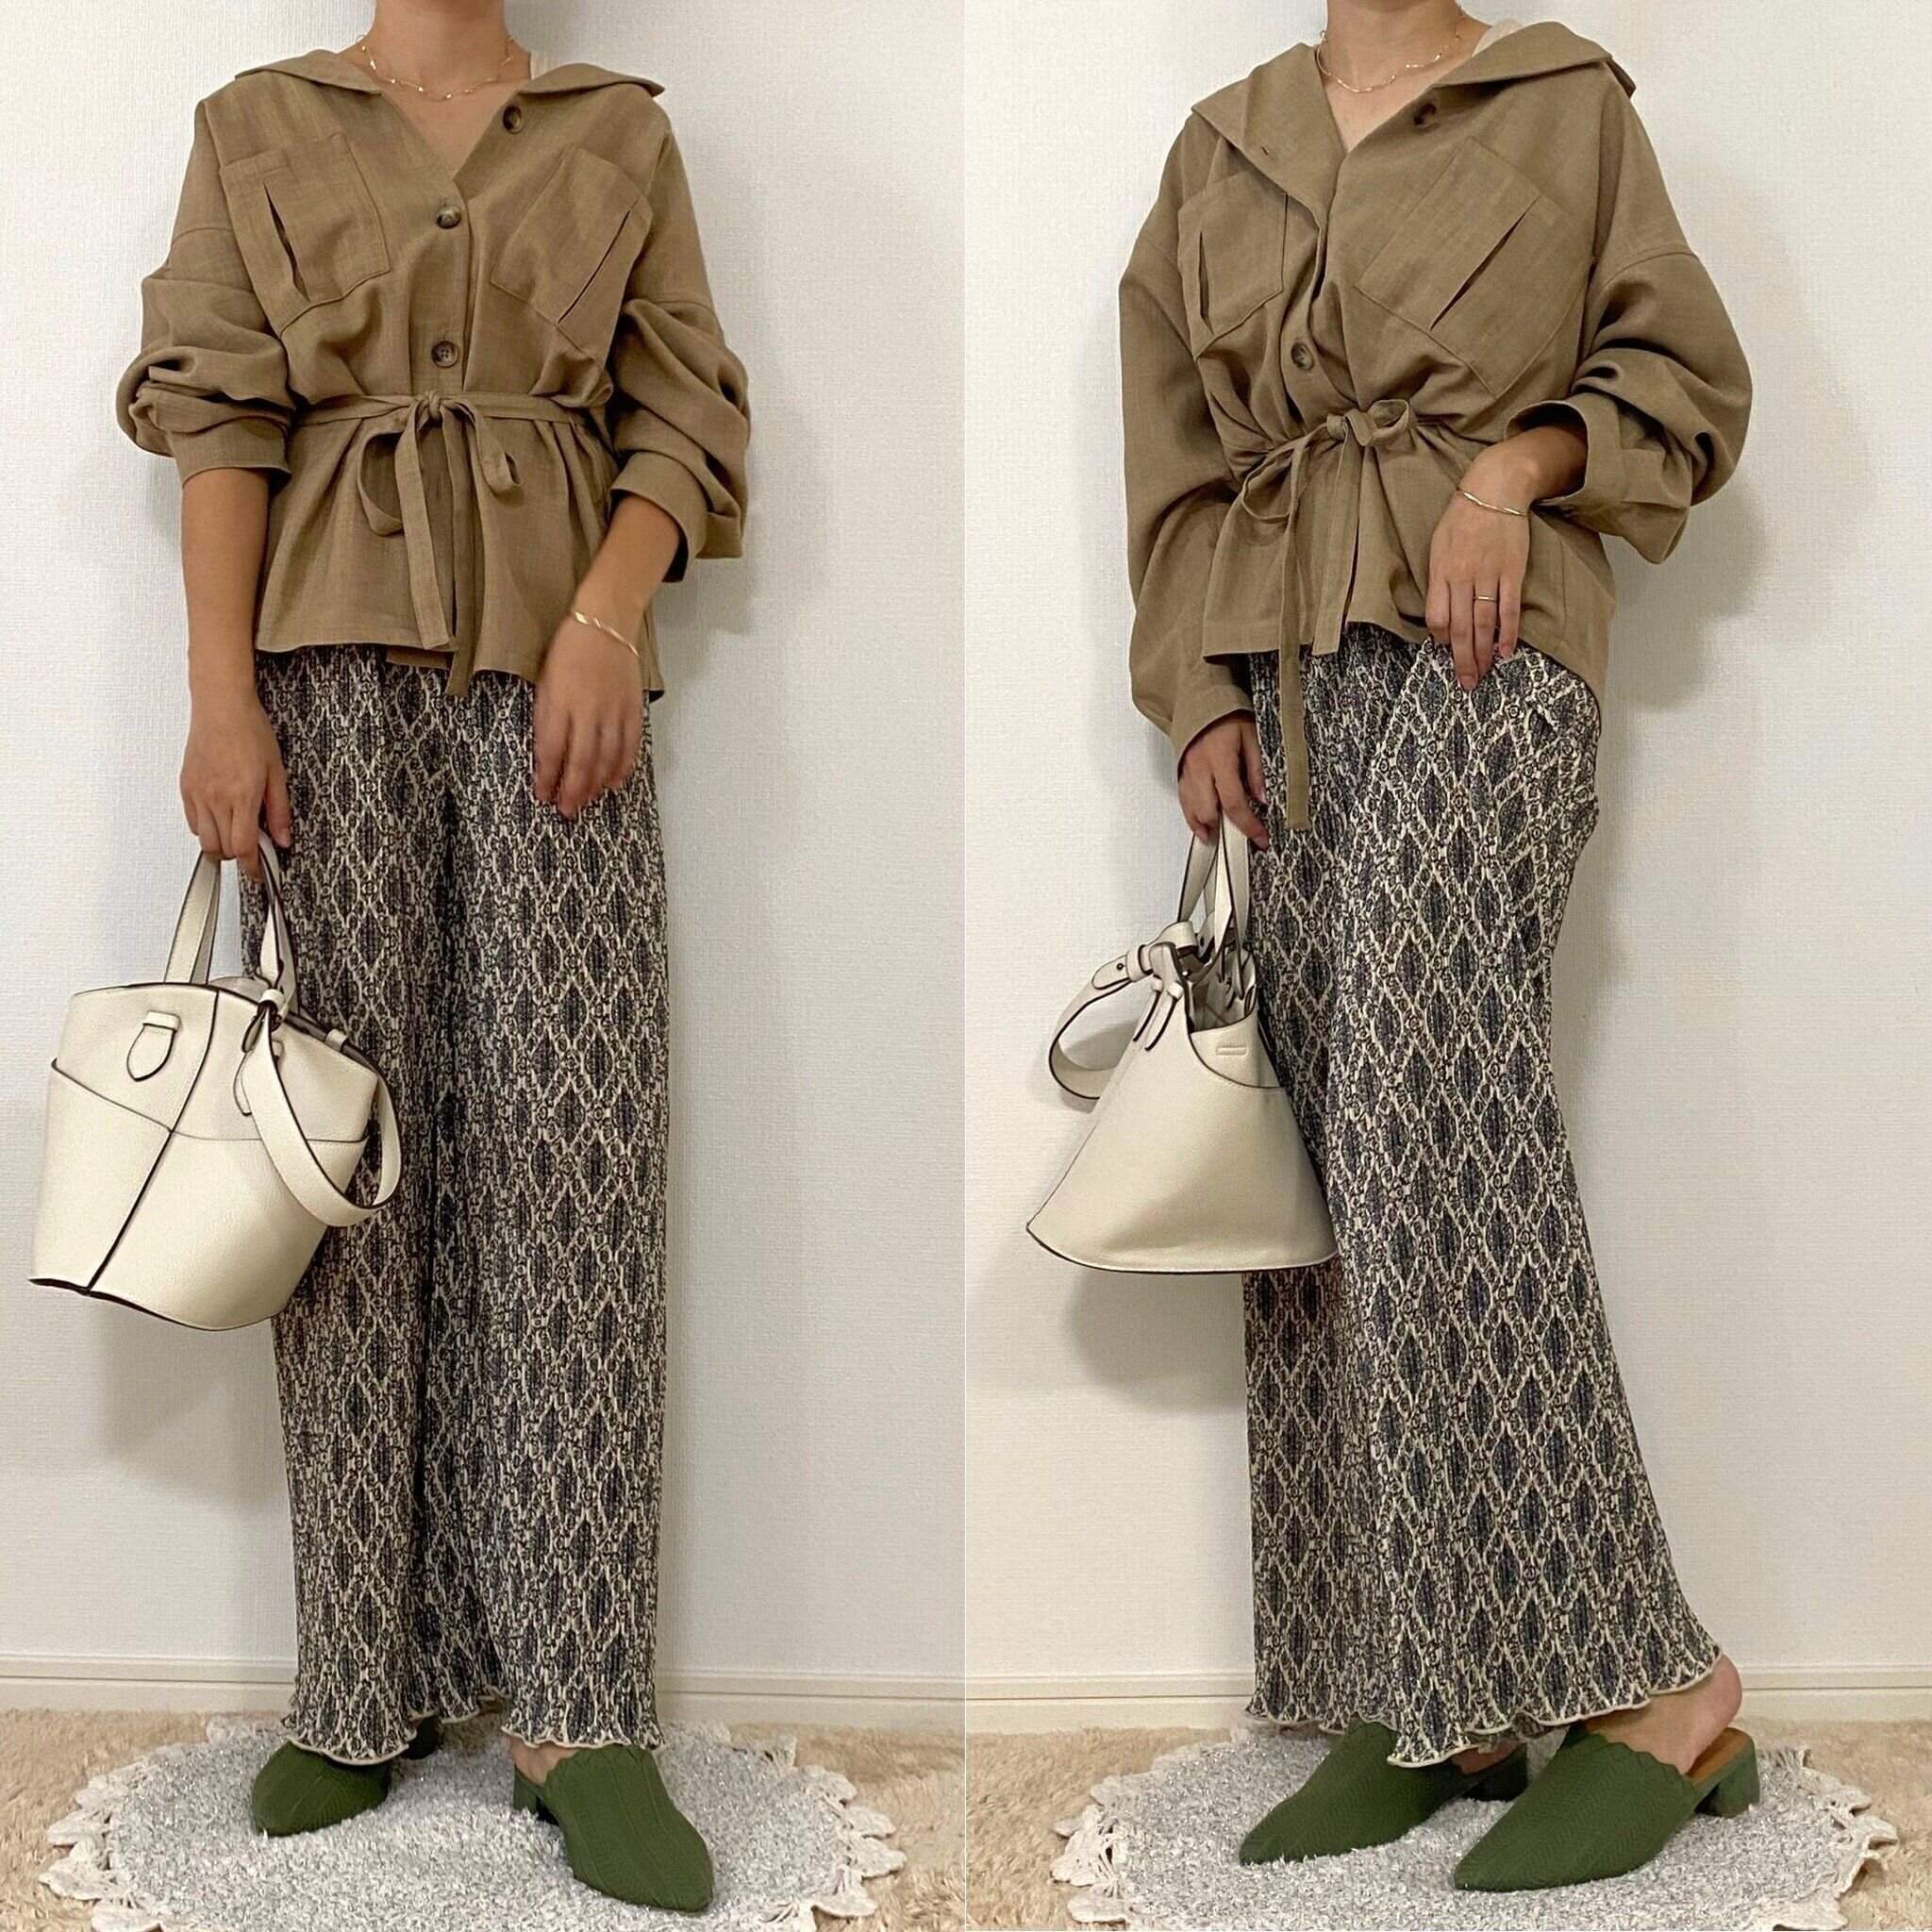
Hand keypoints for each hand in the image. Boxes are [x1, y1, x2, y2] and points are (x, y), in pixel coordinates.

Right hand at [180, 680, 289, 881]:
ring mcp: (197, 793)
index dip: (253, 867)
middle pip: (221, 849)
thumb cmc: (249, 731)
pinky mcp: (186, 787)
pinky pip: (192, 822)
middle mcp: (215, 798)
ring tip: (237, 833)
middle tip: (254, 850)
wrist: (221, 706)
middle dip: (238, 857)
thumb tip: (283, 838)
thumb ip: (279, 810)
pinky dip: (206, 829)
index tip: (259, 872)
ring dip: (221, 845)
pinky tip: (221, 818)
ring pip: (203, 840)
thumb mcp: (277, 772)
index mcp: (241, 796)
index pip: (243, 847)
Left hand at [533, 613, 643, 817]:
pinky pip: (629, 745)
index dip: (547, 777)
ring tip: (587, 801)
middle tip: (566, 810)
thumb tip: (549, 751)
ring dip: (595, 784)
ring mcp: (612, 711)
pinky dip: (622, 767)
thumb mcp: (545, 680)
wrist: (604, 624)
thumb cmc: (568, 649)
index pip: (551, 750)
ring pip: (605, 758)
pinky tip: (614, 782)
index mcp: (559, 702)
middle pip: (579, 761)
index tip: (542, 794)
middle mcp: (587, 711)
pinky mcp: (632, 709)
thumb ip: (546, 716)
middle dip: (571, 790)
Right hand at [1177, 713, 1266, 846]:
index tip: (1260, 837)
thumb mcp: (1251, 737)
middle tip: (1243, 836)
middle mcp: (1199, 770)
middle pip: (1208, 812)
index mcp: (1219, 760)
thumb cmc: (1225, 713)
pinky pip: (1184, 802)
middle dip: (1226, 829)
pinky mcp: (1180, 773)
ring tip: (1221, 835)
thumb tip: (1262, 797)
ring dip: (1206, 827)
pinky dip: (1193, 817)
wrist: (1198, 698)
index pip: (1234, 802)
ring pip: (1192, 811)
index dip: (1248, 825)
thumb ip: (1256, 770)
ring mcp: (1186, 773)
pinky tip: (1202, 825)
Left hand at [1427, 454, 1530, 691]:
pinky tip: (1505, 652)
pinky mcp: (1512, 572)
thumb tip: (1440, 613)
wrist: (1495, 489)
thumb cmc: (1461, 517)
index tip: (1444, 651)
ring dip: (1482, 654)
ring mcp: (1488, 575)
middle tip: (1464, 684)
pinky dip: (1507, 633)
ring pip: (1484, 623)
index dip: (1440, 638)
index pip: (1436, 616)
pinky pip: (1509, 609)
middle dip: (1461, 659)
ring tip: (1481, 675)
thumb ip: (1438, 578)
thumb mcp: (1437, 545)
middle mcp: (1462, 577)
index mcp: (1440, 571)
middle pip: (1460, 628)